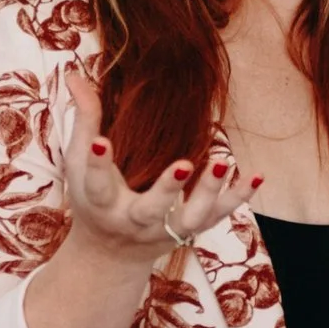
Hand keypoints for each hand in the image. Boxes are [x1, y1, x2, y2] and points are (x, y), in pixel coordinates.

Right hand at [56, 64, 257, 269]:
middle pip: (151, 209)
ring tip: (223, 163)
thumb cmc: (93, 201)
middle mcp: (134, 221)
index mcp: (102, 203)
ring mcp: (166, 228)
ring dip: (208, 192)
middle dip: (168, 189)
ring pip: (190, 217)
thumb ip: (84, 120)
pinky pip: (218, 215)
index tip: (101, 142)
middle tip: (184, 163)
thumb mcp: (78, 164)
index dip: (97, 163)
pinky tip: (255, 176)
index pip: (97, 184)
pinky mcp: (191, 228)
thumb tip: (73, 73)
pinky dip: (237, 198)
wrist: (112, 254)